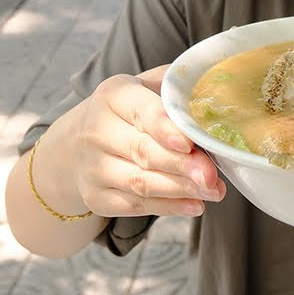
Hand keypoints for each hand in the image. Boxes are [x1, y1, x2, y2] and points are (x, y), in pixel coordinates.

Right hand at [62, 66, 226, 218]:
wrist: (78, 141)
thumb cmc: (126, 110)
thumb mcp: (144, 86)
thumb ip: (174, 89)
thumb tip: (215, 98)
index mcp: (113, 96)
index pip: (141, 112)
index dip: (165, 129)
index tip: (189, 143)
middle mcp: (97, 131)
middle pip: (143, 151)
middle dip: (182, 165)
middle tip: (211, 175)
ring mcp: (93, 167)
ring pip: (141, 183)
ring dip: (180, 189)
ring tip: (213, 191)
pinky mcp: (95, 197)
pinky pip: (135, 206)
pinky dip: (168, 208)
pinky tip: (194, 205)